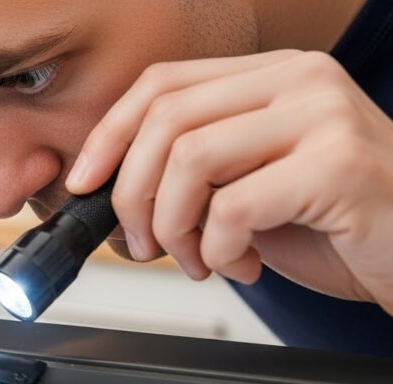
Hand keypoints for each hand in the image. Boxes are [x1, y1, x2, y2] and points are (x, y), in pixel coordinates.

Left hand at [67, 50, 392, 314]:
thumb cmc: (337, 223)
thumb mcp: (251, 186)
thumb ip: (193, 174)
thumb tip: (108, 192)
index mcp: (273, 76)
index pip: (163, 83)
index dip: (110, 133)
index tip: (84, 181)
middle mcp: (300, 81)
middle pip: (166, 120)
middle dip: (131, 193)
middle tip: (142, 242)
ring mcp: (324, 117)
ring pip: (190, 161)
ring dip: (173, 227)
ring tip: (199, 260)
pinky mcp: (340, 166)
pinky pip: (234, 209)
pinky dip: (219, 251)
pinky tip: (242, 266)